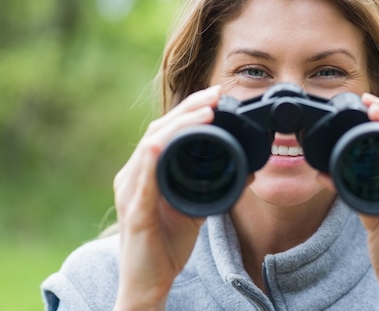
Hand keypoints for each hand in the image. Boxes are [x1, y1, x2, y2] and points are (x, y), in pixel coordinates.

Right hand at [112, 85, 220, 310]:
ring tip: (205, 111)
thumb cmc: (166, 246)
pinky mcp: (134, 212)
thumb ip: (216, 188)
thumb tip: (247, 171)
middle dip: (188, 108)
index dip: (189, 110)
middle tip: (215, 95)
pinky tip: (164, 142)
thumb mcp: (196, 209)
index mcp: (146, 172)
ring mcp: (130, 192)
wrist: (148, 284)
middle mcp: (133, 176)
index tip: (216, 96)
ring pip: (151, 146)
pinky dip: (153, 157)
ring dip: (179, 125)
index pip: (166, 130)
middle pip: (159, 129)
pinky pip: (141, 180)